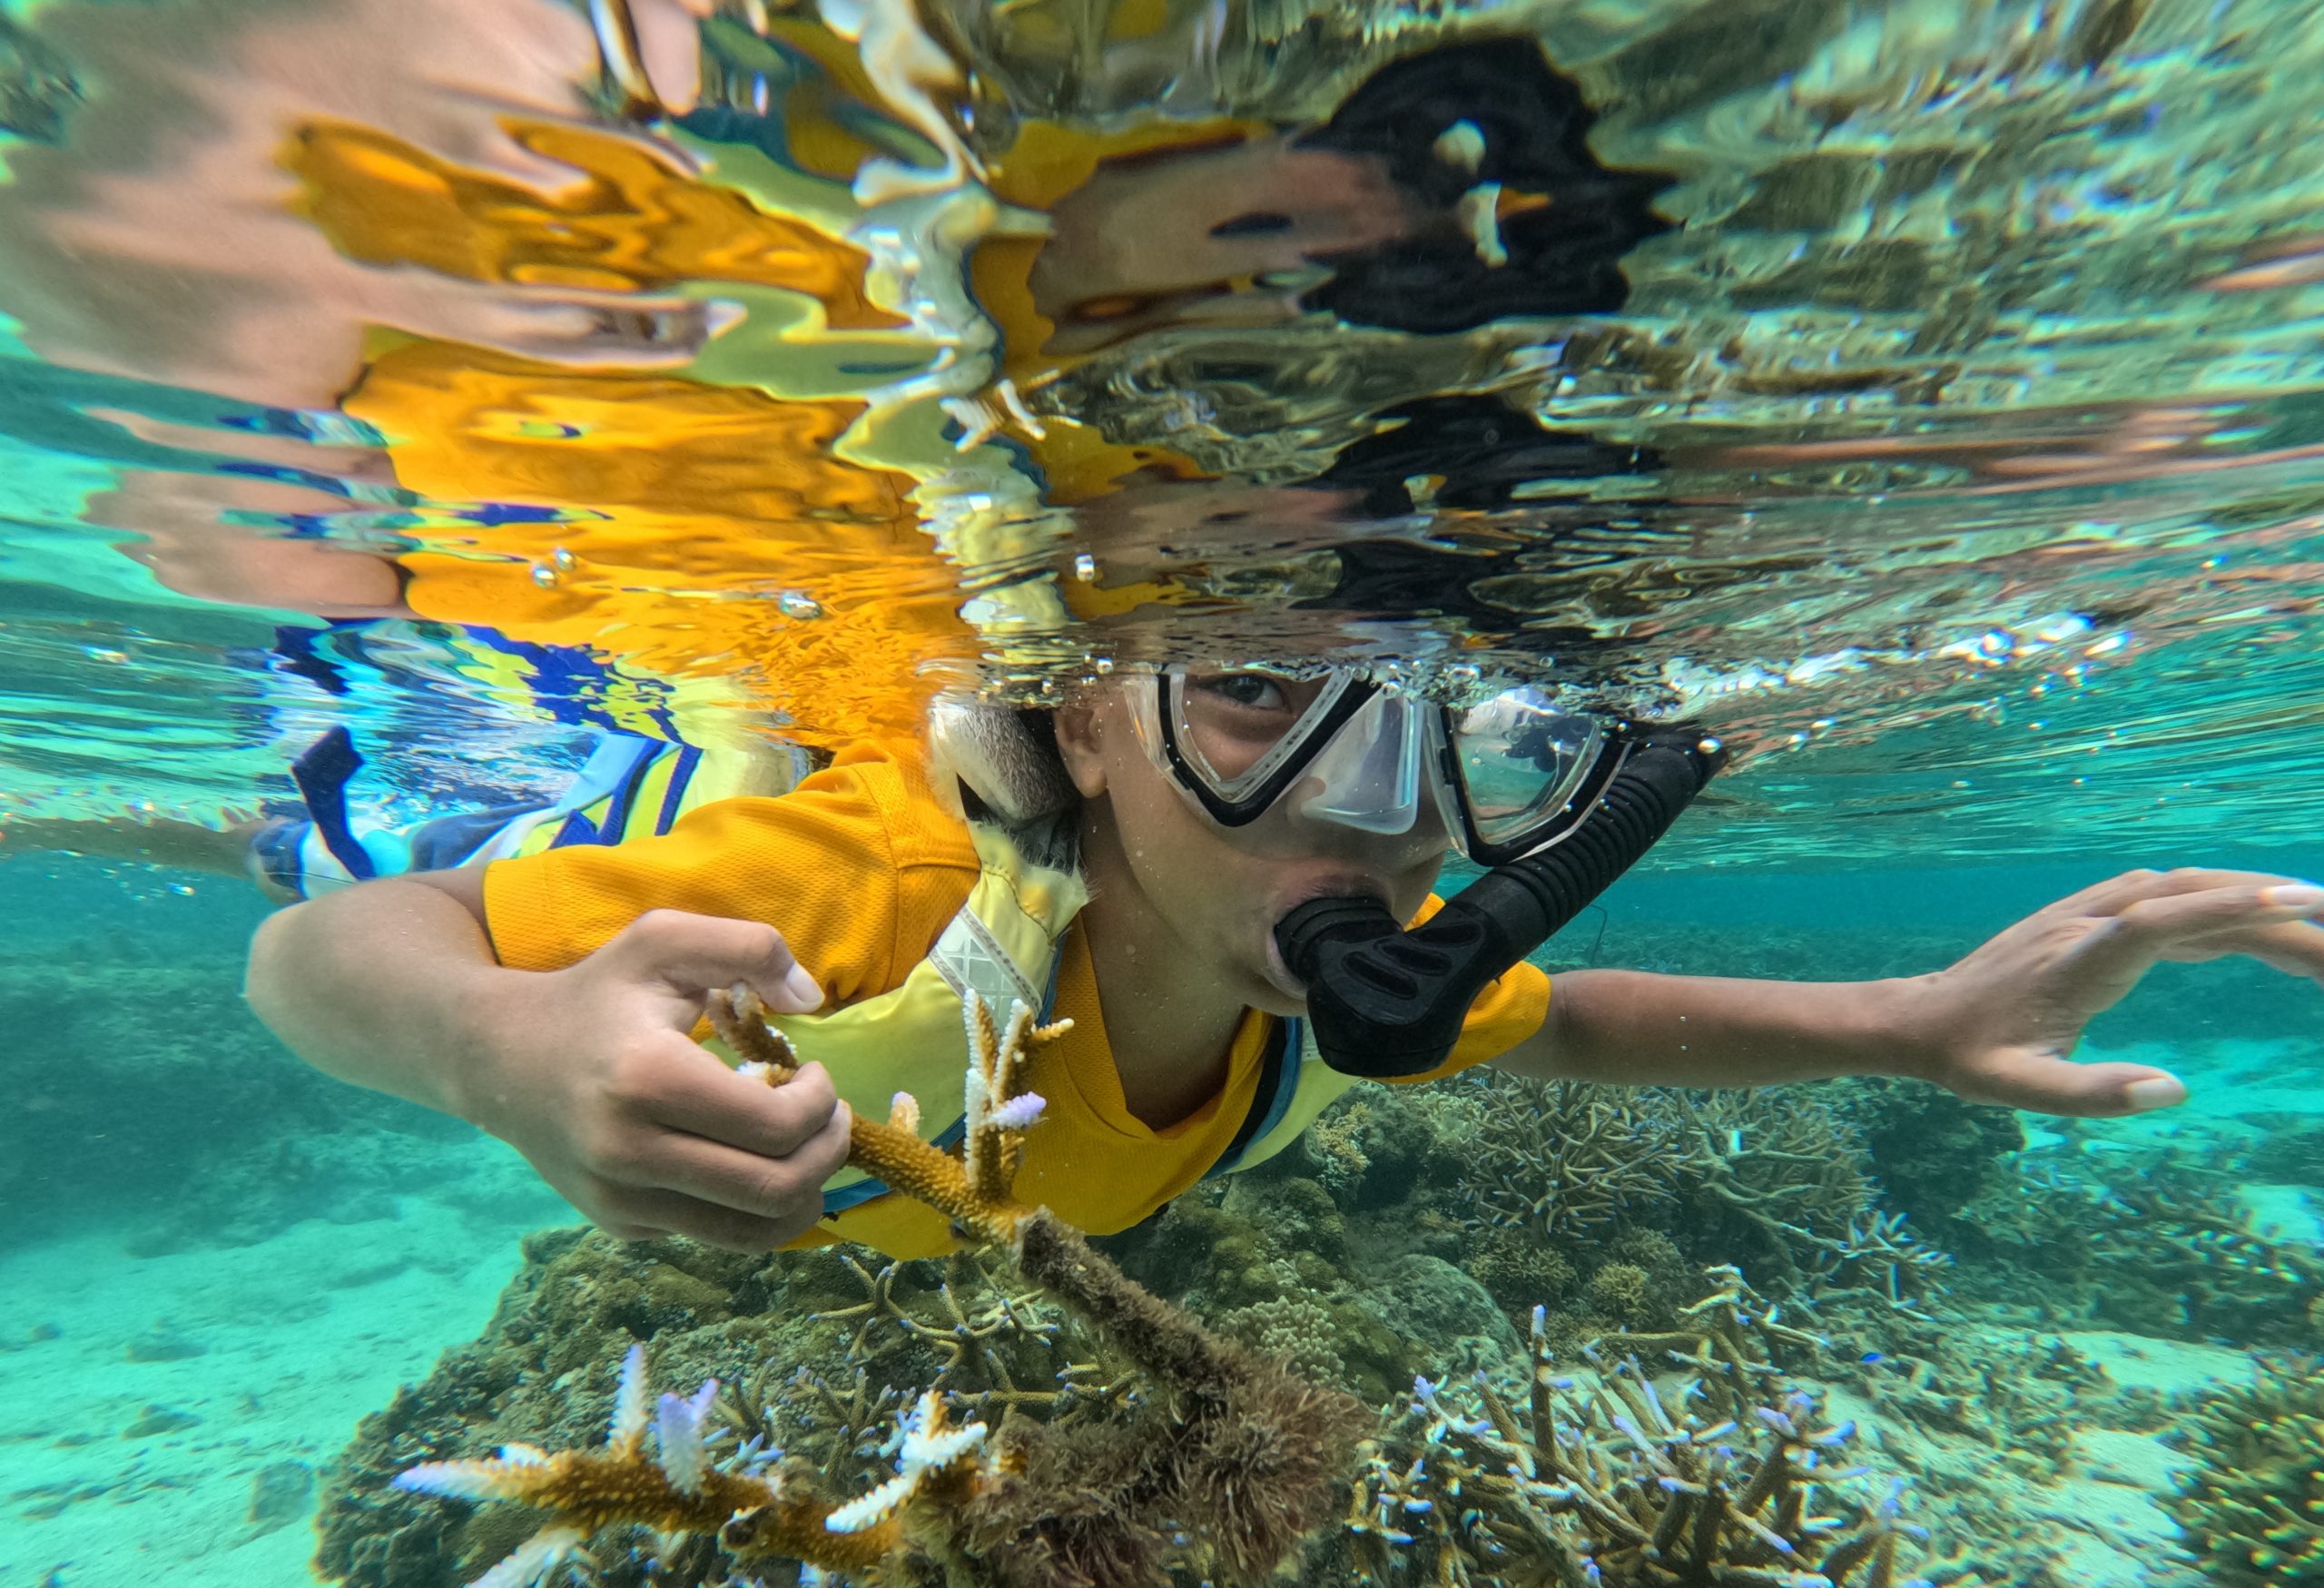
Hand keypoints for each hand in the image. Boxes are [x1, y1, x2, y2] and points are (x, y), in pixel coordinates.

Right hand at [456, 909, 850, 1250]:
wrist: (499, 1057)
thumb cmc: (596, 993)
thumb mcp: (664, 939)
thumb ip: (749, 946)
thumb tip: (814, 997)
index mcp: (648, 1079)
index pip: (775, 1126)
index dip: (821, 1104)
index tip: (815, 1073)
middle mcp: (630, 1152)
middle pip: (774, 1190)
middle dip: (827, 1155)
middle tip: (830, 1119)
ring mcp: (621, 1199)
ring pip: (751, 1233)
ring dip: (804, 1196)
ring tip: (808, 1151)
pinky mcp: (620, 1224)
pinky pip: (714, 1234)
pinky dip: (754, 1209)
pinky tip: (751, 1163)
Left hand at [1897, 868, 2323, 1115]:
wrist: (1918, 1019)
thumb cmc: (1970, 1058)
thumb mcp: (2019, 1090)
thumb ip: (2091, 1094)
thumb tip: (2171, 1090)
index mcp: (2080, 960)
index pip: (2164, 918)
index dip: (2230, 907)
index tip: (2299, 902)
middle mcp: (2087, 923)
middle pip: (2189, 895)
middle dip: (2267, 906)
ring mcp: (2086, 914)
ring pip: (2180, 889)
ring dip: (2247, 900)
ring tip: (2314, 932)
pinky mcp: (2085, 918)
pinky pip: (2162, 899)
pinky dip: (2214, 907)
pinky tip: (2246, 928)